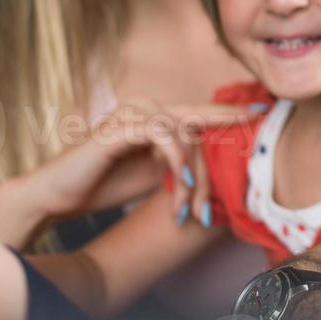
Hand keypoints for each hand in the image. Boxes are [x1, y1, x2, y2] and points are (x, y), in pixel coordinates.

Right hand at [26, 97, 260, 229]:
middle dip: (209, 175)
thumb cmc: (103, 185)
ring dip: (191, 178)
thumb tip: (218, 169)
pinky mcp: (120, 125)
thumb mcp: (154, 175)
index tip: (262, 113)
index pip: (202, 113)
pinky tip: (179, 181)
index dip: (232, 113)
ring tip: (187, 210)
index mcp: (156, 116)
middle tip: (208, 212)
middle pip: (198, 130)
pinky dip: (175, 159)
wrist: (57, 196)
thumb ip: (182, 163)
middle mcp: (147, 107)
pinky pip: (162, 135)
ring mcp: (133, 112)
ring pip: (185, 136)